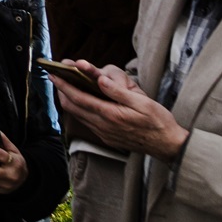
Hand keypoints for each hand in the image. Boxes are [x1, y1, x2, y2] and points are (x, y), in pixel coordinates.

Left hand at [50, 61, 192, 160]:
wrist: (168, 146)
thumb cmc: (158, 122)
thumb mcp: (142, 103)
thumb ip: (119, 92)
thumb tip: (100, 79)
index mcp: (111, 115)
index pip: (80, 98)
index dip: (64, 86)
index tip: (54, 75)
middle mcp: (103, 126)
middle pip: (73, 108)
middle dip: (61, 92)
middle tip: (55, 78)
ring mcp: (104, 133)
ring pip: (78, 116)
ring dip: (68, 101)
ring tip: (64, 87)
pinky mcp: (106, 138)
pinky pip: (86, 122)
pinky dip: (79, 110)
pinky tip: (80, 102)